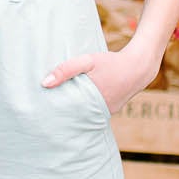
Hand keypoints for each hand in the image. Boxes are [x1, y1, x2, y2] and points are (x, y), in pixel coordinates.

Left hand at [41, 41, 159, 113]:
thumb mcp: (88, 61)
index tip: (40, 116)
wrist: (139, 67)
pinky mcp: (109, 111)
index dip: (54, 115)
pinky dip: (85, 108)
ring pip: (84, 115)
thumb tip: (44, 83)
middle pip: (74, 117)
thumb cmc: (111, 63)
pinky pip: (93, 112)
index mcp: (89, 103)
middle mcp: (98, 113)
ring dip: (73, 112)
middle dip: (61, 116)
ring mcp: (105, 114)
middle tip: (44, 115)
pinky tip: (77, 104)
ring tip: (56, 111)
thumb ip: (66, 69)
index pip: (66, 116)